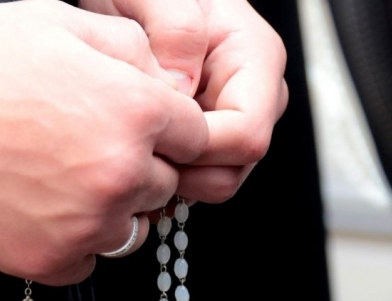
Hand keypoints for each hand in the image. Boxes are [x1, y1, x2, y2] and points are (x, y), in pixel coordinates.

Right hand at [0, 0, 207, 285]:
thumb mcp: (62, 22)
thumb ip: (131, 49)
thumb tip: (165, 80)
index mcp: (137, 112)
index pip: (196, 136)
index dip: (172, 131)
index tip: (150, 133)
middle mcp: (121, 173)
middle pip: (166, 185)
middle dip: (141, 168)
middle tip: (90, 150)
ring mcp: (87, 222)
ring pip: (134, 227)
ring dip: (114, 209)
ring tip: (67, 182)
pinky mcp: (50, 258)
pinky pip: (89, 260)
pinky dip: (76, 242)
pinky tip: (45, 211)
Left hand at [82, 0, 287, 203]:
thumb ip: (176, 31)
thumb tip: (183, 87)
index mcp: (256, 59)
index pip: (247, 136)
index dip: (200, 149)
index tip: (156, 137)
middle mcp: (255, 95)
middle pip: (234, 168)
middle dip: (185, 168)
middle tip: (137, 146)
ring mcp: (234, 120)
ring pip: (216, 179)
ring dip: (173, 174)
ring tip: (135, 144)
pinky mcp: (211, 137)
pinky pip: (195, 176)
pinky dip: (166, 173)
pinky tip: (139, 150)